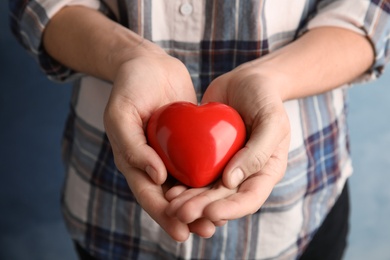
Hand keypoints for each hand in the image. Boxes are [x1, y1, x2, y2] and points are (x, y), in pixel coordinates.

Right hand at [103, 42, 214, 240]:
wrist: (148, 64)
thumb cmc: (130, 87)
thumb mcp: (121, 114)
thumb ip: (133, 147)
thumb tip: (156, 178)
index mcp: (133, 161)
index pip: (148, 195)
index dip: (164, 215)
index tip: (182, 232)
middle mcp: (152, 162)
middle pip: (170, 197)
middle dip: (187, 216)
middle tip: (207, 231)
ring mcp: (170, 153)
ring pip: (187, 185)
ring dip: (201, 203)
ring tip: (218, 220)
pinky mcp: (187, 142)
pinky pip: (198, 163)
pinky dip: (208, 179)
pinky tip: (226, 188)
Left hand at [165, 63, 290, 224]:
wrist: (246, 80)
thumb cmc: (265, 98)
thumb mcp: (271, 120)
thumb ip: (257, 151)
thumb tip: (231, 181)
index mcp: (265, 172)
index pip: (250, 199)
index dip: (230, 209)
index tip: (209, 212)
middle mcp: (245, 174)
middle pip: (223, 199)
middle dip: (202, 209)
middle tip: (180, 212)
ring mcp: (226, 166)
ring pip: (206, 191)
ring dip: (189, 201)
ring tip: (170, 205)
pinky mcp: (209, 156)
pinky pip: (195, 173)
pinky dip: (182, 183)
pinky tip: (168, 188)